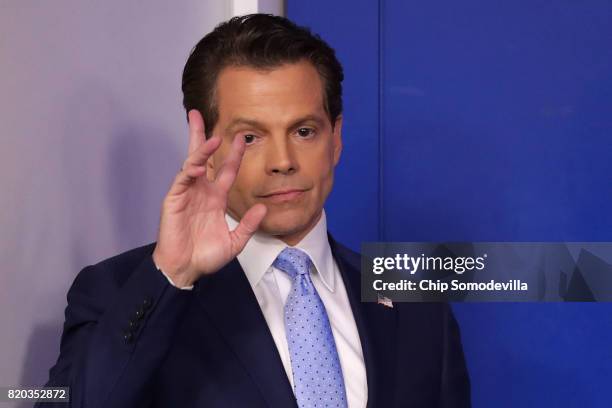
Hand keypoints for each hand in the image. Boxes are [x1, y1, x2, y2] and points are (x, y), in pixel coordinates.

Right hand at [152, 109, 266, 286]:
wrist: (185, 269)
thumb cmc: (205, 256)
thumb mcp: (235, 242)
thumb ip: (248, 225)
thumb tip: (263, 208)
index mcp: (215, 198)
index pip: (225, 170)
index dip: (234, 154)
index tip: (242, 138)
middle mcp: (201, 191)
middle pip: (202, 157)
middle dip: (202, 136)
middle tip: (201, 115)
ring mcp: (186, 194)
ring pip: (191, 164)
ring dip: (200, 150)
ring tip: (212, 137)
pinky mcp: (174, 201)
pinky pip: (182, 181)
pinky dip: (189, 170)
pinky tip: (197, 165)